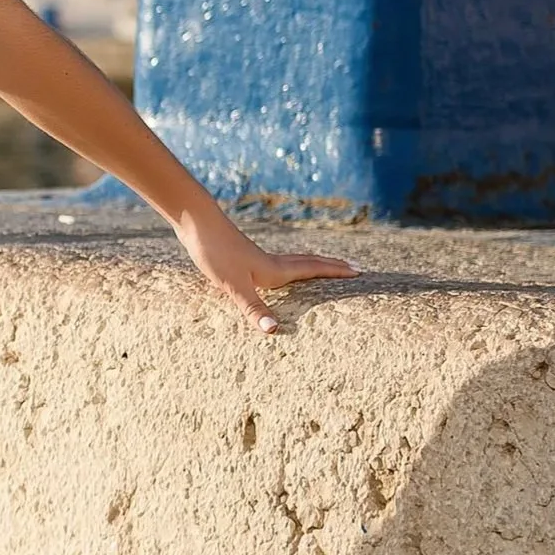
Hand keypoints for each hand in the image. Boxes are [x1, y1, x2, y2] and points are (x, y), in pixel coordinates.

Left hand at [173, 199, 356, 333]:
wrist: (195, 224)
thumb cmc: (215, 253)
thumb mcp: (233, 286)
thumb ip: (254, 309)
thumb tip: (274, 331)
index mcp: (275, 270)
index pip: (314, 270)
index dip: (336, 271)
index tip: (360, 271)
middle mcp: (271, 263)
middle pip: (309, 263)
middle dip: (332, 267)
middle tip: (354, 268)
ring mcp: (257, 258)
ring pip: (294, 262)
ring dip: (314, 265)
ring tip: (326, 269)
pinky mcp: (243, 257)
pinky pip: (277, 264)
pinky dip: (290, 267)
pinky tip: (279, 273)